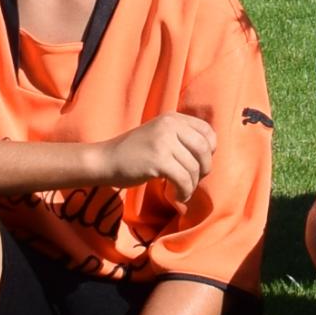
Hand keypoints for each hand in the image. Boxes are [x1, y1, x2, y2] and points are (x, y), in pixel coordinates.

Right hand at [98, 113, 218, 196]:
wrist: (105, 160)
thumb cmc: (134, 152)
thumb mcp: (159, 134)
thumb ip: (181, 138)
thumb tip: (209, 155)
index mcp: (173, 118)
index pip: (207, 131)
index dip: (210, 150)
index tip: (200, 163)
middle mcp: (170, 125)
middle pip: (204, 149)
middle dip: (204, 169)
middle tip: (194, 180)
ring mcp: (163, 141)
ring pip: (194, 168)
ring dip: (192, 185)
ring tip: (183, 191)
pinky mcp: (158, 160)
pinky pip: (183, 179)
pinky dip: (184, 192)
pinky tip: (178, 197)